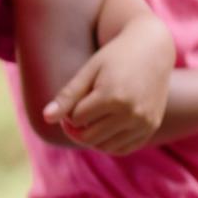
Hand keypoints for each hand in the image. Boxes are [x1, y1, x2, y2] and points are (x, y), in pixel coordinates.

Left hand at [44, 11, 173, 154]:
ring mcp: (144, 122)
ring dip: (91, 138)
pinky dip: (109, 144)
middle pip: (89, 137)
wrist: (152, 49)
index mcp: (112, 97)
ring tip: (88, 119)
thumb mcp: (89, 71)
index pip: (76, 119)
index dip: (68, 112)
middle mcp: (131, 113)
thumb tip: (45, 118)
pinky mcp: (151, 127)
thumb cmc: (115, 56)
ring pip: (105, 147)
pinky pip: (124, 148)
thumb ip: (67, 96)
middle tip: (74, 113)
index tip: (71, 99)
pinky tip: (103, 128)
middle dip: (75, 128)